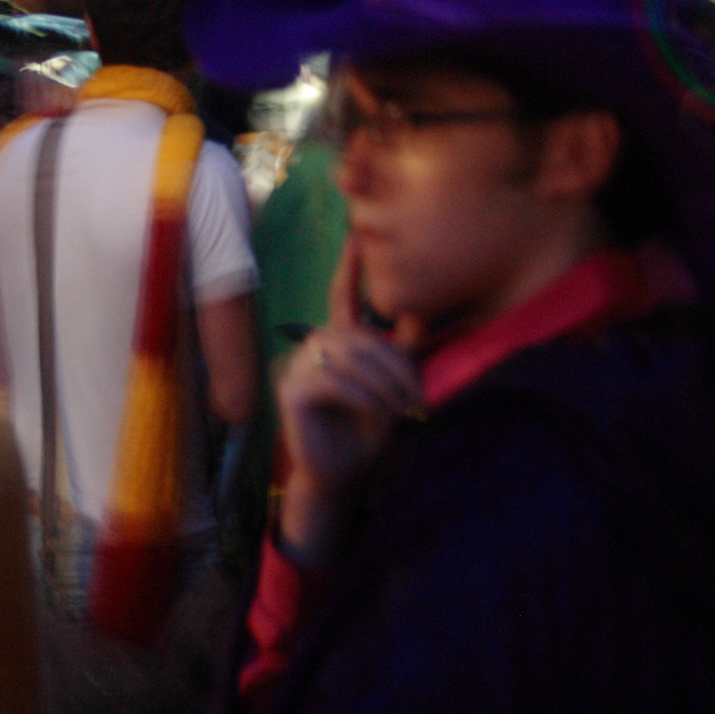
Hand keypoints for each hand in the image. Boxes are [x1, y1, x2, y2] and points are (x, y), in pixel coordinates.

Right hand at [276, 242, 421, 566]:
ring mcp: (298, 367)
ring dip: (383, 382)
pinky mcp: (292, 390)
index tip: (358, 235)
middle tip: (418, 396)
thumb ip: (403, 354)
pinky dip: (363, 396)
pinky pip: (333, 379)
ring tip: (404, 408)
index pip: (342, 298)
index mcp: (338, 343)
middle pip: (359, 336)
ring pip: (348, 356)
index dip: (349, 267)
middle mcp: (314, 347)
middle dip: (395, 364)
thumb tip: (422, 314)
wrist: (344, 478)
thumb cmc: (370, 434)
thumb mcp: (395, 389)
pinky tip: (380, 413)